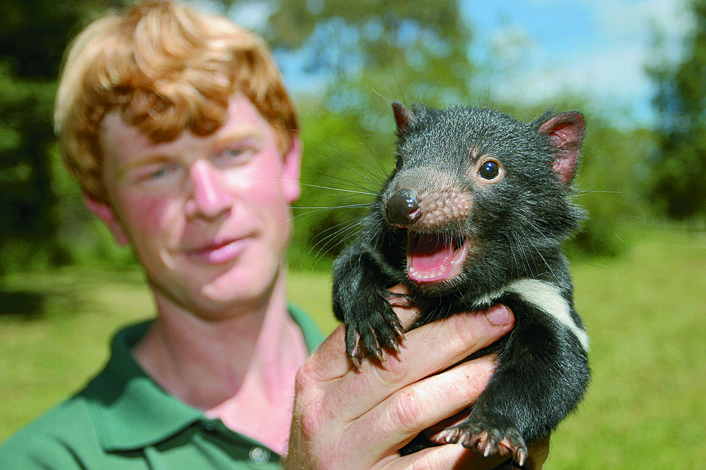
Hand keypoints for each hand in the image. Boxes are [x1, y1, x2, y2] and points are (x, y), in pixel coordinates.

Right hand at [284, 299, 543, 468]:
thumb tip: (418, 301)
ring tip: (499, 364)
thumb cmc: (334, 436)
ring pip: (413, 408)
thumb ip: (366, 357)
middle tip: (497, 317)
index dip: (409, 308)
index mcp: (316, 380)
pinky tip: (491, 427)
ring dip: (464, 382)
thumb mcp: (332, 394)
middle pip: (395, 365)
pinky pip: (431, 464)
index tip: (452, 289)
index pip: (363, 331)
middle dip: (452, 336)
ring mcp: (350, 455)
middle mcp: (326, 415)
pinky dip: (465, 444)